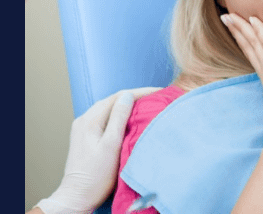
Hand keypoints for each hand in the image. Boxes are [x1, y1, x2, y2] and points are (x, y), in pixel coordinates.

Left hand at [35, 87, 161, 213]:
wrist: (77, 197)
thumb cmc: (96, 176)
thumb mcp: (112, 145)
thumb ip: (119, 118)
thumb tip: (128, 96)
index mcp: (90, 120)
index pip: (119, 97)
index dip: (140, 92)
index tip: (158, 92)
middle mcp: (84, 119)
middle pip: (113, 100)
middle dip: (134, 96)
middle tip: (155, 97)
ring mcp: (83, 127)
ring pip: (108, 108)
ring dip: (126, 104)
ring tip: (145, 104)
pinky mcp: (85, 135)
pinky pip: (104, 117)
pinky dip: (118, 114)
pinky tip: (128, 117)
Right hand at [221, 14, 262, 152]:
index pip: (254, 55)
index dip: (244, 41)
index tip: (236, 30)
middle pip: (249, 46)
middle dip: (238, 31)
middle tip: (225, 18)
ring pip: (254, 42)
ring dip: (242, 27)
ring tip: (230, 15)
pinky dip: (260, 31)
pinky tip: (252, 20)